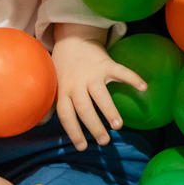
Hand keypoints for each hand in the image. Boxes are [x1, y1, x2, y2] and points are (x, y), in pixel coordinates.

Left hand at [52, 24, 146, 150]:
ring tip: (118, 125)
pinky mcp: (106, 63)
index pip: (66, 114)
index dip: (73, 131)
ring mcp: (92, 73)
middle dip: (94, 126)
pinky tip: (143, 87)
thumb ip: (51, 103)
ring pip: (100, 94)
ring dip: (109, 110)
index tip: (83, 146)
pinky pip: (120, 71)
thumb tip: (40, 123)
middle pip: (84, 108)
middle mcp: (77, 84)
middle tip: (104, 141)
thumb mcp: (54, 84)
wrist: (73, 38)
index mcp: (64, 90)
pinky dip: (132, 78)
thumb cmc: (64, 66)